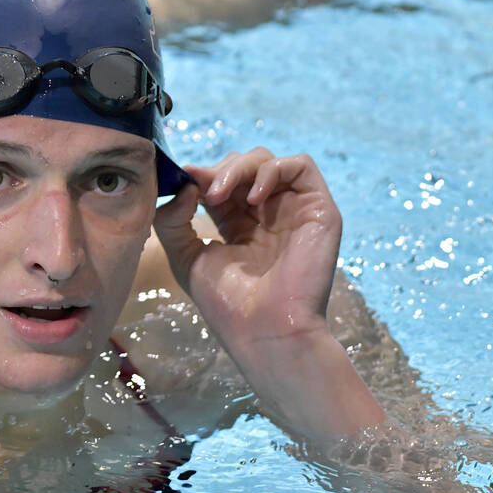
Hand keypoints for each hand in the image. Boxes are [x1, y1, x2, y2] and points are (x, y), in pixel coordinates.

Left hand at [154, 147, 384, 439]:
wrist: (266, 331)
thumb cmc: (228, 304)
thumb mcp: (186, 258)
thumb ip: (173, 220)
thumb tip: (184, 184)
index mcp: (239, 226)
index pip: (221, 183)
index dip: (201, 175)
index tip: (181, 177)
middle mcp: (268, 215)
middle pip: (244, 165)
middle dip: (220, 171)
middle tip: (203, 192)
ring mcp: (294, 210)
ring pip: (268, 161)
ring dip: (239, 168)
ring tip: (219, 195)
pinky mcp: (319, 210)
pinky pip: (301, 165)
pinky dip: (272, 170)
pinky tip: (253, 198)